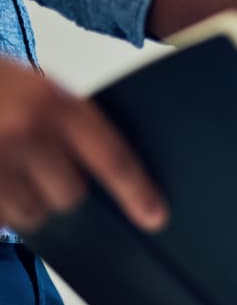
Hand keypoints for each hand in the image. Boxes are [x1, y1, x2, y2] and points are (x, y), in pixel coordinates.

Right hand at [0, 59, 165, 232]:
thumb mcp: (32, 87)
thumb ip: (67, 122)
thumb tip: (105, 175)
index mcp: (51, 103)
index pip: (112, 158)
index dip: (138, 192)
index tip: (154, 217)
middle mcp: (23, 132)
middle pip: (71, 196)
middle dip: (63, 192)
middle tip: (43, 171)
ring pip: (31, 215)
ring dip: (26, 204)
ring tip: (6, 170)